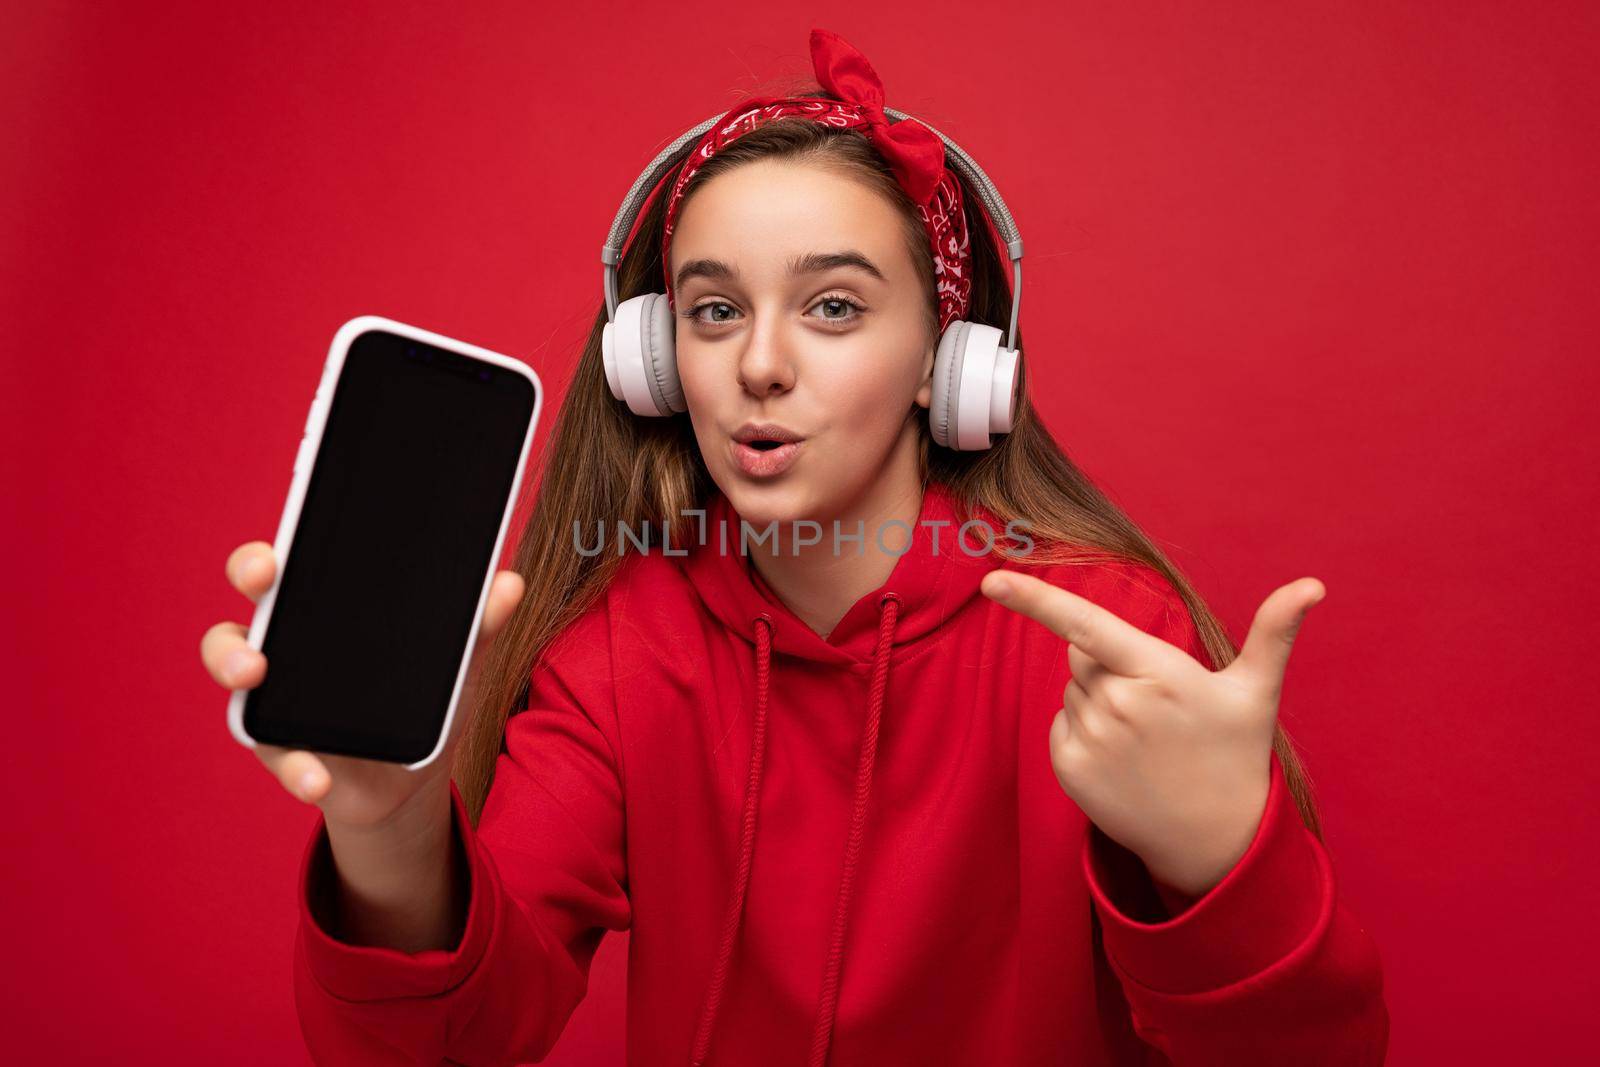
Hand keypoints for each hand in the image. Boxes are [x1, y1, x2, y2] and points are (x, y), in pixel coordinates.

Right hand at [200, 540, 525, 829]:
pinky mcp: (280, 747)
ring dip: (233, 662)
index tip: (285, 533)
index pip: (297, 558)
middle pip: (254, 590)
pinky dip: (297, 767)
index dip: (282, 539)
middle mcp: (288, 641)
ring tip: (253, 672)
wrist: (414, 775)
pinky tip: (318, 779)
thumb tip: (510, 583)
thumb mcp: (455, 662)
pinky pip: (275, 753)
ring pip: (233, 663)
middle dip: (249, 573)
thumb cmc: (422, 699)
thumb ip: (477, 626)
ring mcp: (273, 692)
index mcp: (328, 607)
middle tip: (265, 575)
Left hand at [981, 570, 1324, 897]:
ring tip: (1144, 736)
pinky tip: (1122, 757)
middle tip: (1156, 703)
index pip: (1086, 625)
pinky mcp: (1069, 768)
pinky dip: (1082, 730)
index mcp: (1159, 672)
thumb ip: (1274, 632)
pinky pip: (1060, 723)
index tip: (992, 580)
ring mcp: (1090, 738)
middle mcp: (1118, 703)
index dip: (1034, 598)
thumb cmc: (1236, 755)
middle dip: (1109, 664)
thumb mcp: (1255, 692)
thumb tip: (1313, 583)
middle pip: (1081, 653)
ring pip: (1072, 688)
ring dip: (1098, 700)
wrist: (1215, 841)